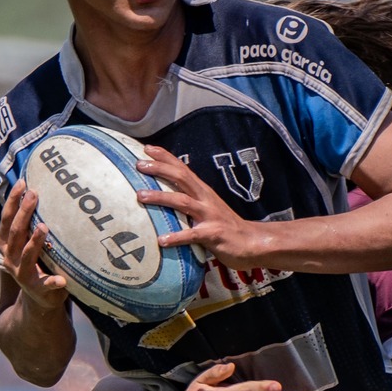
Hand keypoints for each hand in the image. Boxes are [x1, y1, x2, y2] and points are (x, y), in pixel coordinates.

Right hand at [0, 178, 69, 311]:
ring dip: (35, 241)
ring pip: (27, 254)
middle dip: (24, 212)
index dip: (12, 201)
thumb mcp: (28, 242)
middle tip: (34, 194)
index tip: (22, 183)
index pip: (6, 219)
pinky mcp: (39, 289)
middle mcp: (10, 258)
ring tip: (44, 226)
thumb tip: (38, 190)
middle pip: (16, 232)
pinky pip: (47, 284)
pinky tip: (62, 279)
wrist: (40, 298)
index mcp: (6, 245)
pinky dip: (54, 282)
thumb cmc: (37, 262)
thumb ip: (29, 224)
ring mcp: (23, 274)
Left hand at [141, 148, 270, 266]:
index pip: (183, 169)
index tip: (146, 148)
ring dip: (161, 197)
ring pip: (183, 202)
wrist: (252, 242)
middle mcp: (205, 199)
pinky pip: (192, 235)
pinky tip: (162, 240)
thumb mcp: (207, 208)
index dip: (165, 157)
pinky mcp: (213, 234)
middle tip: (139, 165)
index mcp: (203, 191)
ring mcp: (210, 215)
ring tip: (141, 196)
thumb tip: (165, 198)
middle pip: (181, 178)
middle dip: (160, 169)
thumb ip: (189, 201)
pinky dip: (176, 237)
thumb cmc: (225, 226)